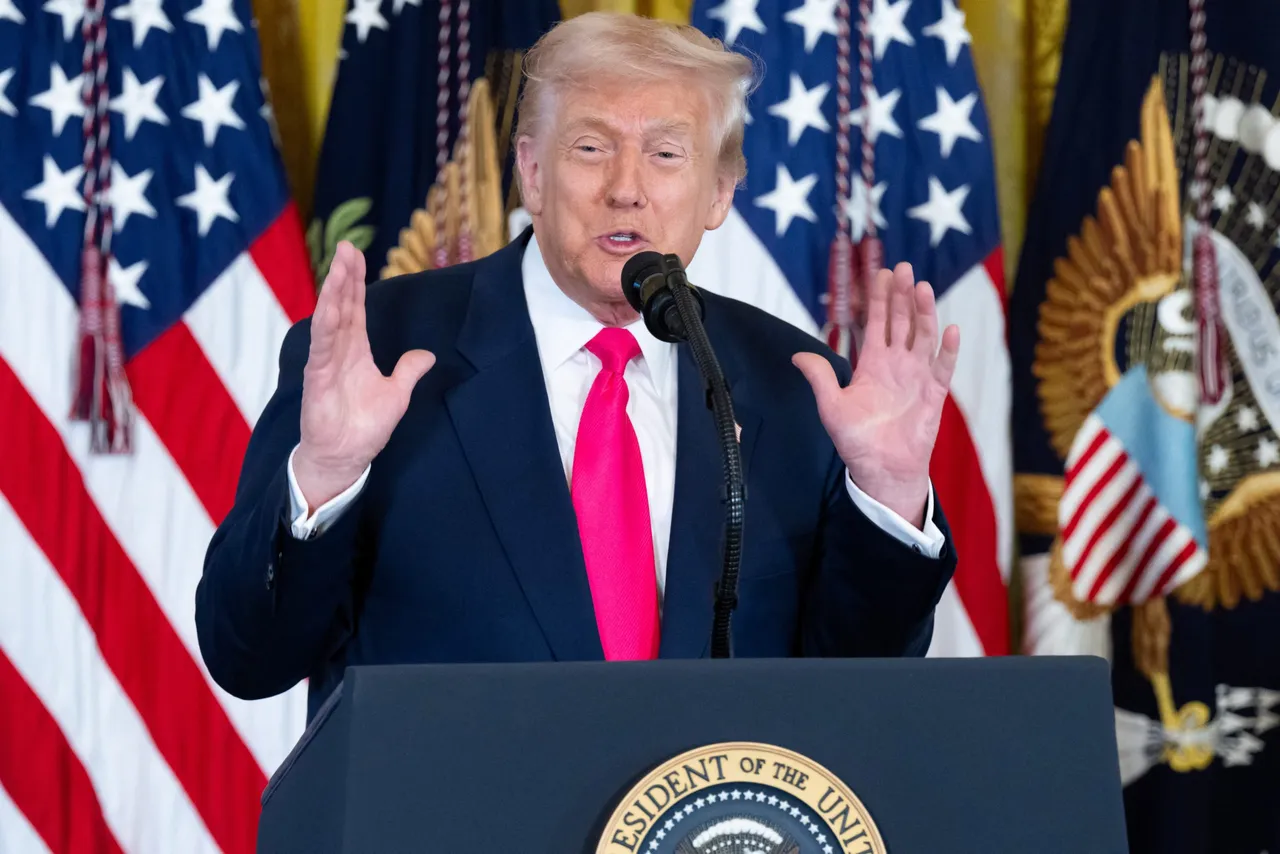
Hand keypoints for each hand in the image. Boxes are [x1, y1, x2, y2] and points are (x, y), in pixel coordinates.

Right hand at [293, 241, 435, 509]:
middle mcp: (338, 351)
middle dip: (344, 277)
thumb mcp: (396, 394)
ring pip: (330, 320)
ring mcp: (325, 363)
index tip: (357, 255)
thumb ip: (408, 371)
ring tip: (339, 267)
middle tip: (347, 248)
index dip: (356, 282)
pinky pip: (321, 348)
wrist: (344, 457)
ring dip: (334, 293)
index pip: (355, 309)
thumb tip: (427, 355)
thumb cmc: (363, 426)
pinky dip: (325, 326)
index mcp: (355, 350)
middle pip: (341, 306)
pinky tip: (329, 307)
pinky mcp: (317, 379)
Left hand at [793, 262, 958, 527]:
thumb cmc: (856, 441)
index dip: (879, 299)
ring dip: (924, 313)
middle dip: (901, 295)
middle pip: (902, 322)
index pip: (877, 323)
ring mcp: (917, 377)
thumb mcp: (831, 407)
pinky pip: (943, 368)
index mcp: (872, 364)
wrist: (881, 470)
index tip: (880, 273)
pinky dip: (947, 349)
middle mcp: (897, 365)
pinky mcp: (934, 394)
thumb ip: (820, 377)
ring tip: (921, 288)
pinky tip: (950, 329)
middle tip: (902, 268)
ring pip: (923, 337)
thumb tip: (797, 355)